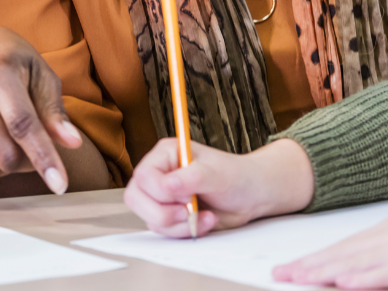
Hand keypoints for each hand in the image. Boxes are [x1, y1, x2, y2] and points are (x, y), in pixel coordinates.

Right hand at [0, 25, 81, 190]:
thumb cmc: (12, 63)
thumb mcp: (41, 75)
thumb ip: (55, 111)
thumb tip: (72, 143)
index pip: (22, 126)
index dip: (43, 158)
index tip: (59, 185)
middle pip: (6, 156)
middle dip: (28, 161)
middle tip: (31, 143)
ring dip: (5, 167)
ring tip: (8, 142)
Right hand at [125, 138, 314, 236]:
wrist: (251, 196)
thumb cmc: (235, 177)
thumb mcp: (216, 173)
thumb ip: (190, 178)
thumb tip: (166, 186)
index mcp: (164, 156)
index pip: (144, 176)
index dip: (161, 191)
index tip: (187, 196)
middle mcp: (158, 175)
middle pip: (136, 198)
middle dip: (164, 213)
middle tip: (189, 211)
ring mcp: (161, 197)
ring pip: (149, 218)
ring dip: (178, 225)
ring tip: (203, 216)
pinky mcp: (169, 215)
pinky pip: (163, 230)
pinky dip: (184, 231)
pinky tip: (204, 221)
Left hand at [272, 197, 387, 287]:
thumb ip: (386, 249)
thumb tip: (360, 263)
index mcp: (383, 233)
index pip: (340, 247)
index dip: (312, 258)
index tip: (289, 265)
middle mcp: (385, 240)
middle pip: (339, 255)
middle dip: (307, 265)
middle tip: (277, 273)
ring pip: (354, 264)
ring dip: (323, 272)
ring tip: (296, 277)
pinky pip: (386, 275)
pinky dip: (363, 279)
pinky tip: (342, 282)